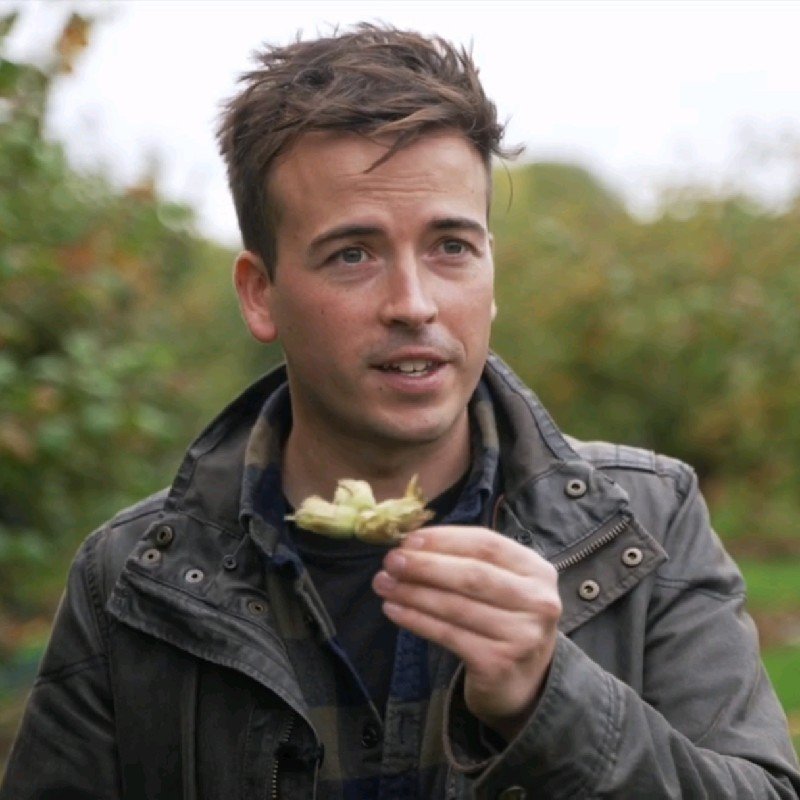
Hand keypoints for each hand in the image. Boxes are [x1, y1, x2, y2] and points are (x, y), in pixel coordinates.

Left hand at [372, 526, 560, 740]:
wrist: (525, 684)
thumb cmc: (504, 621)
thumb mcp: (501, 585)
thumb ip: (466, 561)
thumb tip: (411, 545)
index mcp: (537, 570)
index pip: (486, 544)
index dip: (445, 539)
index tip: (408, 540)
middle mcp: (537, 601)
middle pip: (472, 574)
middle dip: (426, 565)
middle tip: (391, 561)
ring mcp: (521, 635)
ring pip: (456, 606)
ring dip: (413, 592)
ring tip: (384, 584)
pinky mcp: (498, 663)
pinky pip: (448, 634)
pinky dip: (416, 620)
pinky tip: (393, 610)